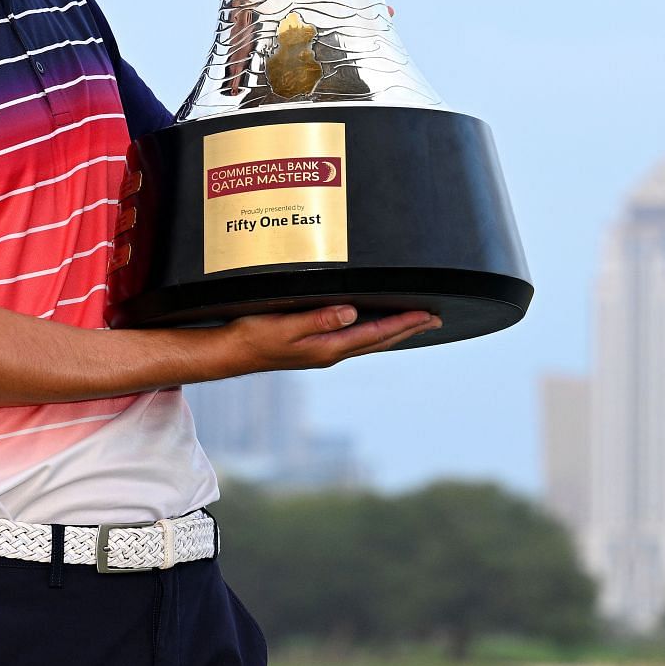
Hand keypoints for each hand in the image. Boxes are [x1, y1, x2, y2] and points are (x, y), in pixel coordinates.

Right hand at [223, 305, 440, 370]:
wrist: (230, 353)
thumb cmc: (252, 337)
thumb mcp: (284, 325)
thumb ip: (317, 319)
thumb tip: (350, 313)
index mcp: (327, 348)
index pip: (375, 333)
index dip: (403, 323)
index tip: (427, 315)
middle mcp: (330, 352)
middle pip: (379, 340)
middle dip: (408, 329)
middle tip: (434, 319)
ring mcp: (323, 352)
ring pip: (369, 341)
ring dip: (394, 331)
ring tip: (413, 323)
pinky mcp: (314, 348)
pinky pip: (354, 339)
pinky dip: (373, 332)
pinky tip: (373, 327)